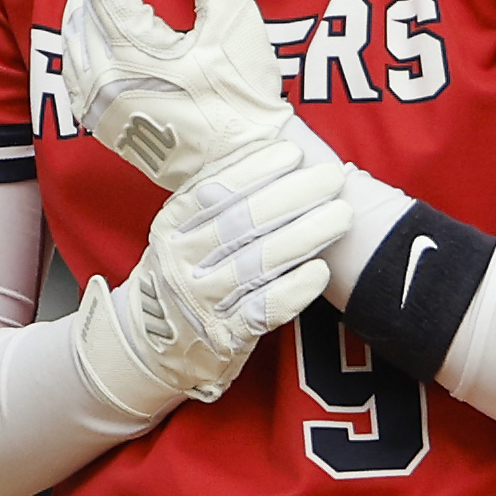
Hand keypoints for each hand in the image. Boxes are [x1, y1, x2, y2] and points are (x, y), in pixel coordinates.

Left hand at [62, 0, 292, 190]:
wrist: (243, 168)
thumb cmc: (244, 99)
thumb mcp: (234, 19)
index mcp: (132, 56)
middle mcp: (102, 82)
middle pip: (84, 3)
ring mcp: (95, 104)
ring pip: (74, 33)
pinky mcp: (98, 120)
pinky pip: (74, 63)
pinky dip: (86, 31)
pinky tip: (108, 17)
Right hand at [71, 141, 346, 414]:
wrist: (154, 344)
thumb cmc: (185, 273)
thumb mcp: (183, 233)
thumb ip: (216, 200)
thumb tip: (266, 151)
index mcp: (172, 226)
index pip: (215, 190)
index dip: (256, 170)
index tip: (293, 154)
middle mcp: (182, 262)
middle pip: (242, 223)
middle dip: (292, 196)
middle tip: (331, 177)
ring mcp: (202, 301)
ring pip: (258, 263)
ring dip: (305, 236)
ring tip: (341, 214)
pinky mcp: (225, 336)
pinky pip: (264, 310)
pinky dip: (294, 290)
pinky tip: (321, 271)